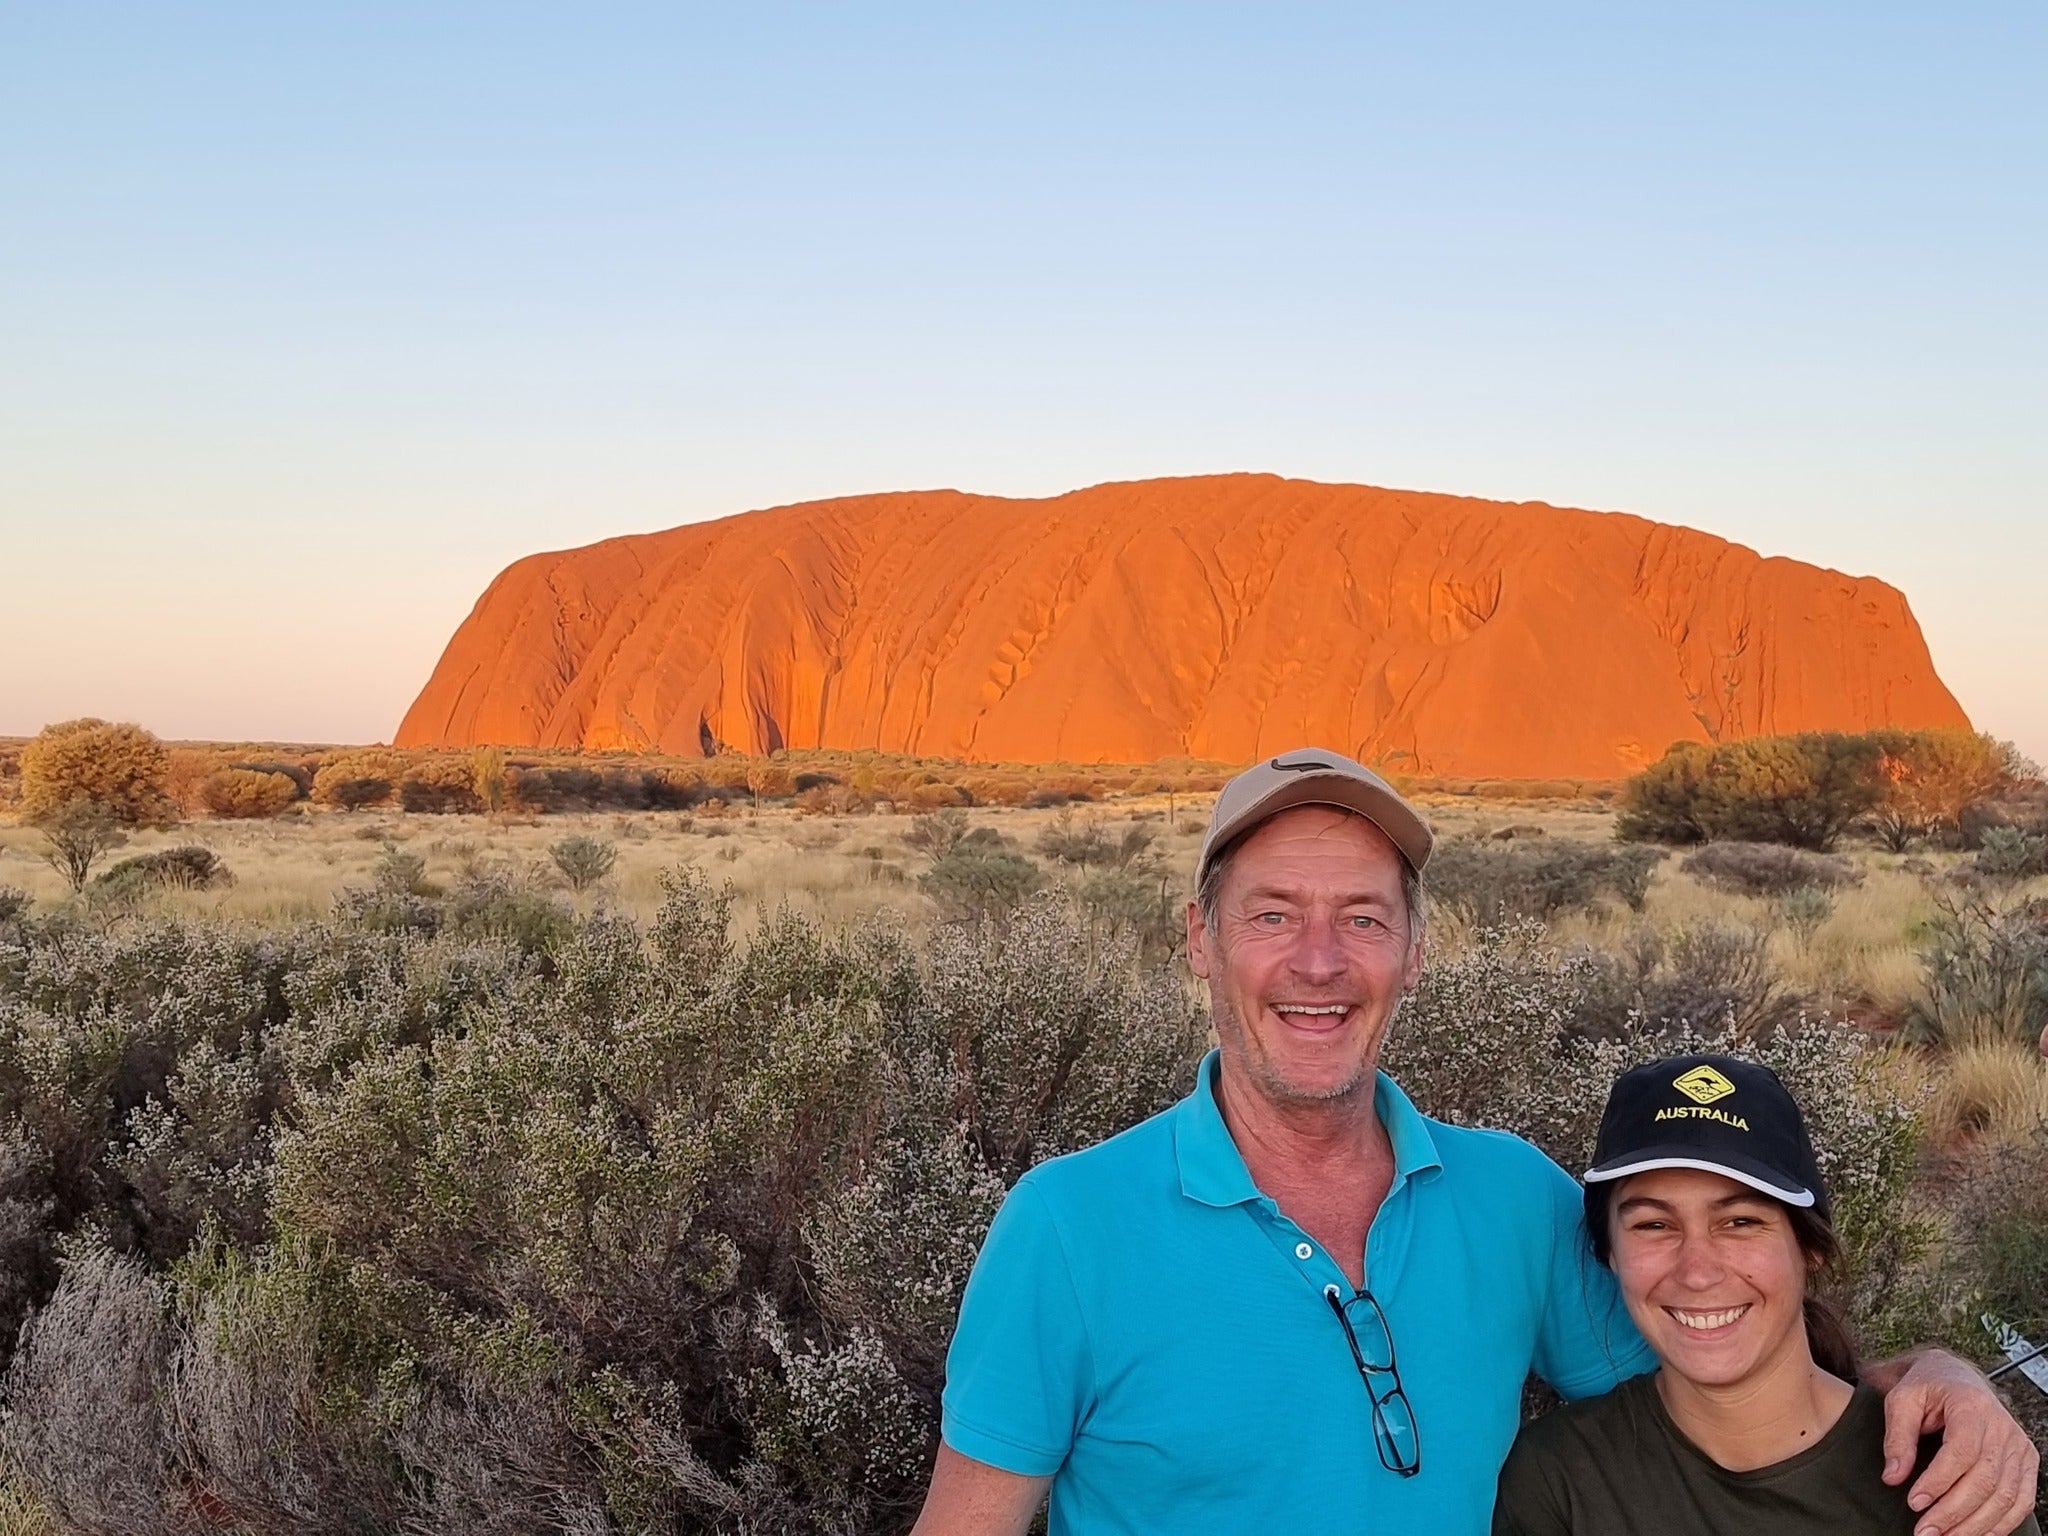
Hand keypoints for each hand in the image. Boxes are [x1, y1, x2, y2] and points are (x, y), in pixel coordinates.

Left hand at [1875, 1348, 2038, 1535]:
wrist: (1956, 1376)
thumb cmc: (1926, 1386)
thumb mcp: (1902, 1400)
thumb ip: (1897, 1437)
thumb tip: (1893, 1477)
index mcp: (1971, 1405)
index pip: (1961, 1452)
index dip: (1939, 1482)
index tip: (1914, 1502)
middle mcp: (2002, 1427)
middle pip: (1985, 1480)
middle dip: (1954, 1512)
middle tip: (1924, 1532)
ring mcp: (2019, 1446)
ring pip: (2005, 1496)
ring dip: (1975, 1525)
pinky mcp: (2026, 1462)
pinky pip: (2021, 1501)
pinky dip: (2000, 1524)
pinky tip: (1974, 1534)